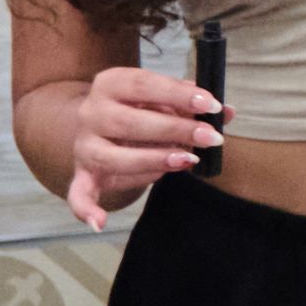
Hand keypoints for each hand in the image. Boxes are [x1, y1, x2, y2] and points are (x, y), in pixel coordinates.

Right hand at [60, 64, 218, 233]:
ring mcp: (85, 145)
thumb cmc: (143, 107)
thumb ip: (193, 104)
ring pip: (112, 157)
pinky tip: (101, 222)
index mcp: (110, 83)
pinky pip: (79, 193)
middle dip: (175, 130)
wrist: (102, 123)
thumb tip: (226, 112)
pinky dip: (86, 209)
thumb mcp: (165, 98)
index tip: (209, 104)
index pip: (143, 84)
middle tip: (210, 137)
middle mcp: (91, 112)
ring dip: (152, 161)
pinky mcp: (83, 173)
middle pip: (129, 122)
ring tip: (187, 160)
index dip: (177, 94)